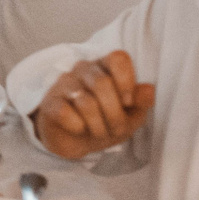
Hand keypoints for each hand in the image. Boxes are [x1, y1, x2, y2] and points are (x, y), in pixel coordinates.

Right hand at [33, 51, 154, 159]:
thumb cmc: (104, 122)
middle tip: (115, 129)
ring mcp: (64, 84)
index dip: (126, 81)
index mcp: (106, 67)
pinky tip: (78, 129)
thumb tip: (149, 89)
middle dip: (114, 114)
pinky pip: (66, 113)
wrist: (74, 141)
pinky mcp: (50, 102)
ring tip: (98, 133)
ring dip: (98, 126)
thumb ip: (141, 103)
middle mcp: (84, 69)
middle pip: (103, 84)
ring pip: (86, 102)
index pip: (118, 58)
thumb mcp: (130, 116)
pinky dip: (78, 127)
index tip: (128, 103)